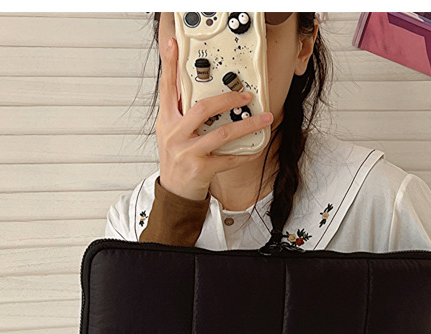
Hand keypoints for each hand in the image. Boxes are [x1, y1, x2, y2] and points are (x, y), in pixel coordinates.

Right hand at [156, 36, 273, 200]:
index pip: (166, 87)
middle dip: (228, 99)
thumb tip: (195, 89)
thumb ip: (181, 112)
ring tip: (263, 119)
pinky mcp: (200, 169)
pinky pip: (228, 159)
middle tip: (247, 96)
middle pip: (203, 109)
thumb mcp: (171, 133)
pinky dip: (245, 154)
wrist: (174, 192)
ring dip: (246, 125)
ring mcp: (188, 152)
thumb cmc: (176, 160)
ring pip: (222, 134)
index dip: (169, 64)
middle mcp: (175, 134)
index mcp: (166, 121)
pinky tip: (256, 148)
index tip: (173, 44)